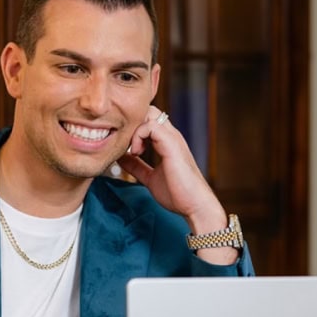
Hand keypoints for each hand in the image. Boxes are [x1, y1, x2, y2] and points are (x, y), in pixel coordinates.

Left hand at [117, 106, 238, 264]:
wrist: (195, 206)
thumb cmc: (178, 194)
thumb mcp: (150, 178)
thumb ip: (137, 166)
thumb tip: (121, 159)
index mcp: (167, 142)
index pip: (148, 118)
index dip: (133, 127)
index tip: (125, 147)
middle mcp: (171, 136)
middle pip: (148, 110)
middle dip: (132, 123)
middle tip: (125, 144)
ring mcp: (172, 138)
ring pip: (149, 113)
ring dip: (134, 128)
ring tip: (132, 150)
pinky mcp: (171, 144)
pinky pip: (150, 126)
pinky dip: (138, 136)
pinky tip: (136, 152)